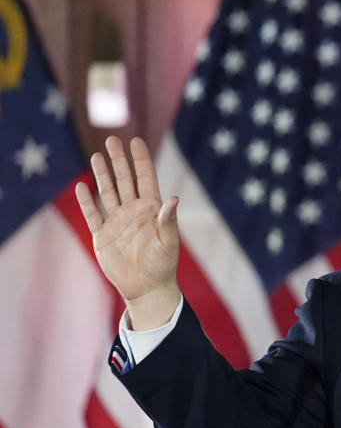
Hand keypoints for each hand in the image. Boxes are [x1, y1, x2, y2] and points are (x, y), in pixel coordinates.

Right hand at [75, 136, 181, 329]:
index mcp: (152, 210)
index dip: (141, 160)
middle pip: (124, 180)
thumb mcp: (169, 241)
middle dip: (119, 160)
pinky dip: (86, 201)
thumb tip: (173, 198)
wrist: (147, 288)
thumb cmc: (163, 265)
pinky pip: (92, 214)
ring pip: (107, 193)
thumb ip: (168, 220)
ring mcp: (117, 222)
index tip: (135, 141)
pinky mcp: (103, 236)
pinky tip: (81, 186)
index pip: (145, 179)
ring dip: (102, 174)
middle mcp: (133, 212)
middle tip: (112, 139)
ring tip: (96, 156)